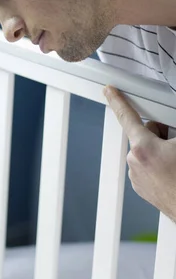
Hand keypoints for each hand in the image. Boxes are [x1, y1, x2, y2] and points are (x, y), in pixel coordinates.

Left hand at [104, 85, 175, 220]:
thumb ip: (173, 128)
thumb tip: (168, 126)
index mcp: (144, 148)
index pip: (127, 117)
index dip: (117, 100)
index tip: (108, 89)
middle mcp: (135, 163)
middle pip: (145, 134)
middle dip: (161, 134)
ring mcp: (137, 177)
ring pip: (148, 152)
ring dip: (161, 151)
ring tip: (175, 163)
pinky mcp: (142, 189)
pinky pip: (149, 167)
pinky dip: (159, 165)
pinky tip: (172, 173)